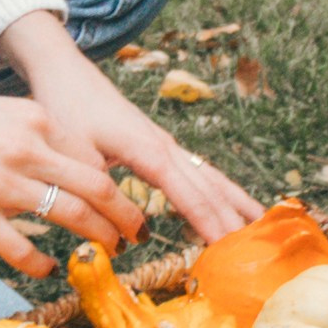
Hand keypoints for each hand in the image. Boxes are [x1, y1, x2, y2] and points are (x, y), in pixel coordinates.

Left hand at [0, 10, 260, 249]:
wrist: (65, 72)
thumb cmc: (67, 109)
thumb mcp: (76, 153)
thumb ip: (100, 192)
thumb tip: (126, 233)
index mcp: (148, 150)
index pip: (188, 193)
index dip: (210, 222)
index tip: (229, 247)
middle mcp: (166, 147)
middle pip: (208, 188)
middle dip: (231, 221)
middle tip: (253, 254)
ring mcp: (167, 145)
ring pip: (211, 178)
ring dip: (236, 204)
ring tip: (262, 229)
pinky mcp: (163, 146)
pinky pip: (201, 173)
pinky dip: (222, 192)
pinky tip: (234, 205)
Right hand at [0, 94, 144, 279]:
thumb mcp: (4, 113)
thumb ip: (40, 135)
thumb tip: (78, 166)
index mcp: (36, 121)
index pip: (93, 158)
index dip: (116, 186)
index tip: (124, 202)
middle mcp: (26, 151)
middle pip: (96, 187)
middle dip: (124, 215)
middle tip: (136, 234)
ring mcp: (1, 185)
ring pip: (70, 216)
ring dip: (97, 237)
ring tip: (108, 251)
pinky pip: (22, 249)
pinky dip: (42, 264)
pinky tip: (50, 269)